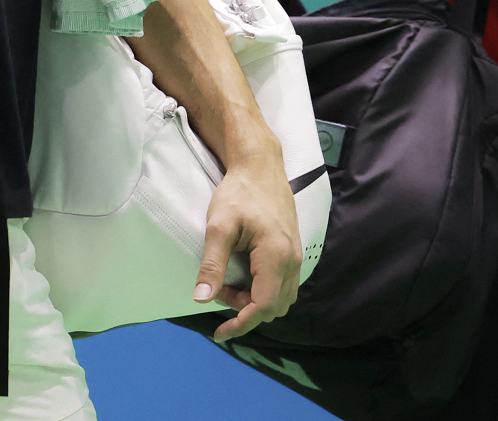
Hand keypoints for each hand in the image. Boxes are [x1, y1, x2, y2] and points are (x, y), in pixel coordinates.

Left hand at [194, 148, 302, 341]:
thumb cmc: (239, 192)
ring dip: (255, 301)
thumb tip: (201, 298)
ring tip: (228, 283)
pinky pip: (284, 284)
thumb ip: (212, 265)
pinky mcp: (293, 251)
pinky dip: (264, 290)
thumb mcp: (218, 227)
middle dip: (245, 309)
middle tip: (218, 290)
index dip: (242, 323)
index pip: (264, 306)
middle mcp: (293, 261)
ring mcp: (296, 256)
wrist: (260, 166)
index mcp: (276, 257)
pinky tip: (243, 277)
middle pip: (275, 307)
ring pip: (282, 298)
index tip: (220, 331)